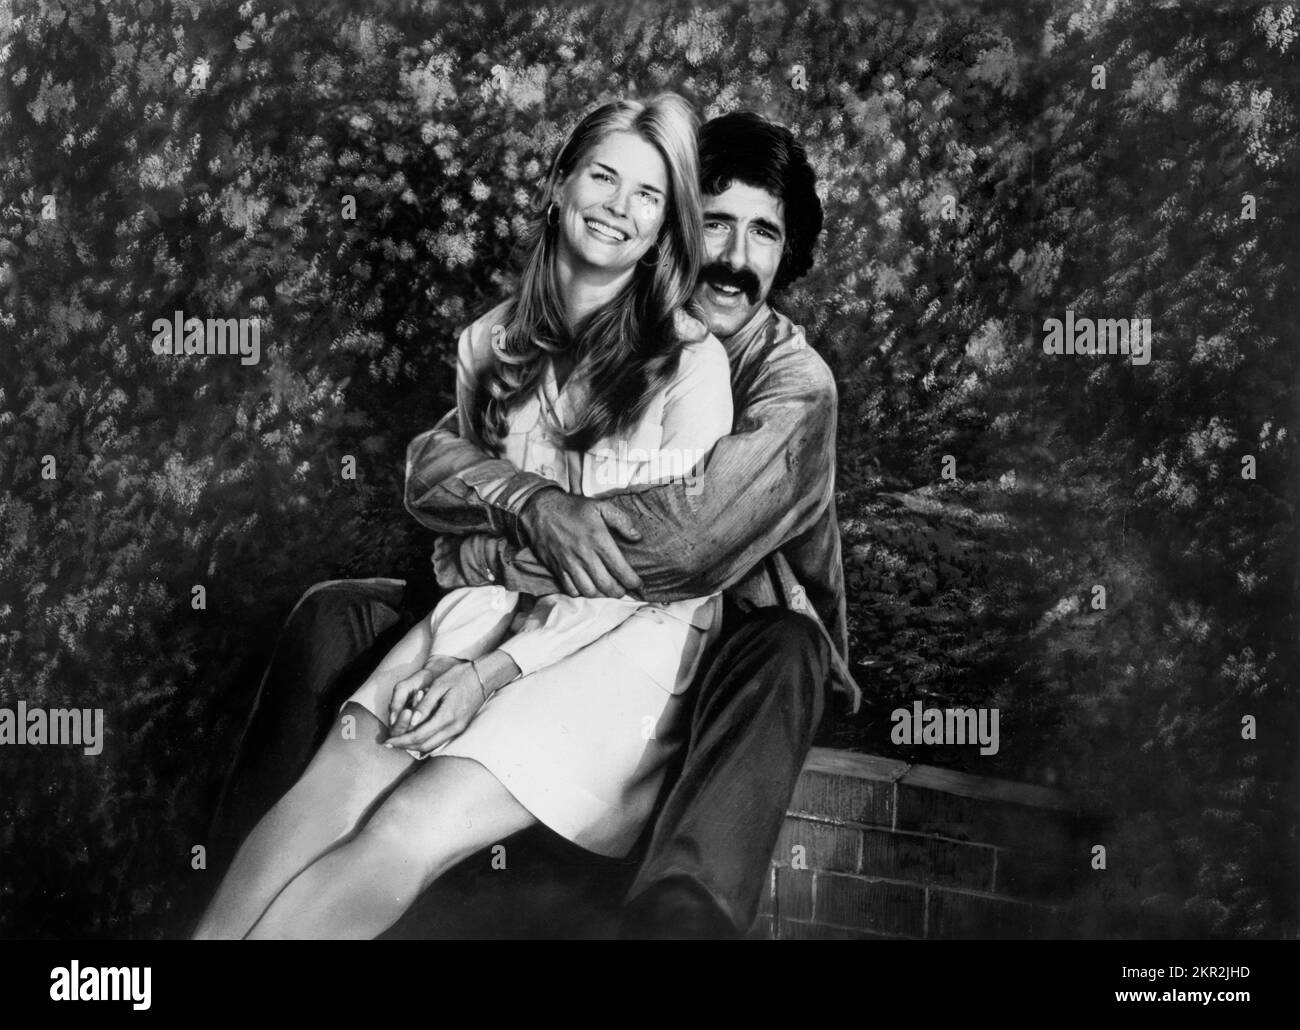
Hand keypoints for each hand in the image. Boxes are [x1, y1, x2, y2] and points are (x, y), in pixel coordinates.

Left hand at [384, 660, 487, 754]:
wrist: (485, 676)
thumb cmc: (460, 676)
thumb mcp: (439, 685)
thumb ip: (425, 705)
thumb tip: (411, 721)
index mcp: (447, 716)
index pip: (419, 735)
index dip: (401, 740)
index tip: (387, 740)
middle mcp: (453, 727)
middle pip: (424, 745)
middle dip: (405, 746)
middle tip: (389, 743)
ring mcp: (458, 729)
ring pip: (432, 746)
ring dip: (414, 746)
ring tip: (400, 742)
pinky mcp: (460, 728)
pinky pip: (439, 741)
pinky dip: (425, 741)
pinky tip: (415, 737)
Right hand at [518, 488, 643, 598]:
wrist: (541, 509)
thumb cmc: (572, 507)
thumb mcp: (601, 506)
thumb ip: (621, 520)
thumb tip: (636, 537)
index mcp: (599, 540)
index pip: (620, 569)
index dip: (632, 581)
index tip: (637, 583)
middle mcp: (585, 555)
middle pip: (607, 586)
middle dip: (619, 592)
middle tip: (623, 589)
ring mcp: (569, 563)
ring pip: (589, 591)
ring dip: (601, 595)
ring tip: (607, 590)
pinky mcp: (557, 568)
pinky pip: (570, 589)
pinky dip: (581, 593)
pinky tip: (588, 586)